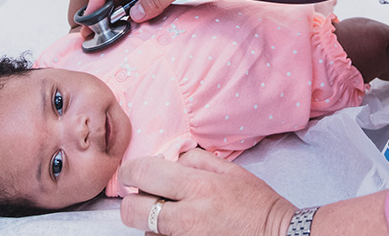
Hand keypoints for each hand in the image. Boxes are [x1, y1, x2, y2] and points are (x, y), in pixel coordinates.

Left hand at [118, 149, 296, 235]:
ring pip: (146, 233)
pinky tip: (183, 232)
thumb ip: (197, 161)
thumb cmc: (258, 206)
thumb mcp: (233, 172)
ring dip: (152, 224)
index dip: (130, 172)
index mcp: (200, 187)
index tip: (132, 174)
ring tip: (175, 219)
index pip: (144, 173)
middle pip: (133, 210)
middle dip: (133, 203)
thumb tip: (169, 160)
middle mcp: (189, 217)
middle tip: (144, 198)